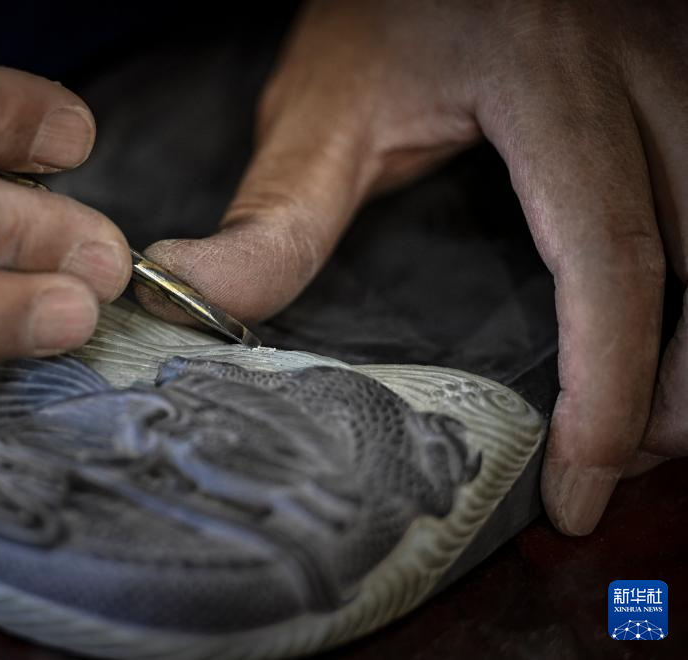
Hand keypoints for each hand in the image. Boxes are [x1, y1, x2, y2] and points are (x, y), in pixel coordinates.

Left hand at [140, 0, 686, 534]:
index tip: (577, 489)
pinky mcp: (683, 75)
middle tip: (626, 466)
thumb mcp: (323, 105)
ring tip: (653, 418)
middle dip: (683, 388)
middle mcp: (641, 70)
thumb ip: (276, 212)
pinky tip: (670, 323)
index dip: (605, 391)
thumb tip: (185, 294)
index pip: (605, 258)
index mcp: (550, 84)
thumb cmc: (379, 7)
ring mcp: (679, 65)